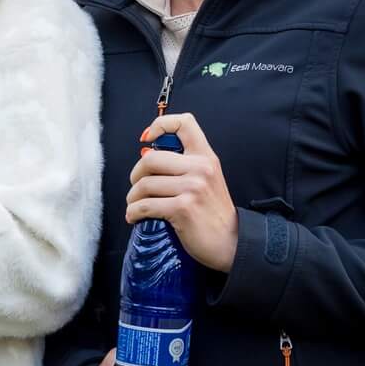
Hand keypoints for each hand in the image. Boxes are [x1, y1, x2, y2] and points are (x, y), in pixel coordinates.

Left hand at [127, 112, 238, 271]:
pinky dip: (133, 213)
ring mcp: (192, 188)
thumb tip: (146, 154)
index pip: (184, 123)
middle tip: (137, 188)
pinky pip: (145, 206)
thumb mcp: (207, 179)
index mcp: (206, 156)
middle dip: (135, 175)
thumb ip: (183, 165)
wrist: (232, 242)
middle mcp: (200, 168)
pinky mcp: (182, 208)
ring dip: (133, 198)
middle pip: (151, 158)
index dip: (160, 125)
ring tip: (135, 205)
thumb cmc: (213, 213)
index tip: (147, 140)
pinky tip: (135, 217)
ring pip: (144, 184)